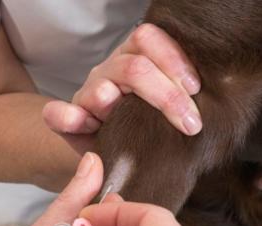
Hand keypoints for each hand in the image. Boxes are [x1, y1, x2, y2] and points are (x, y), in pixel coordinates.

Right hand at [42, 24, 201, 152]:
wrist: (111, 149)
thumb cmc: (144, 125)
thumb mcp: (164, 107)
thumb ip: (180, 94)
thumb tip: (203, 89)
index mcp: (133, 60)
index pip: (148, 39)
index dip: (173, 59)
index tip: (196, 88)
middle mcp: (109, 73)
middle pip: (134, 67)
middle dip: (167, 95)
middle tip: (191, 123)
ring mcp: (87, 95)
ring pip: (102, 89)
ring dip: (119, 105)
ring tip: (138, 126)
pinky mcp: (67, 120)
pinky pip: (58, 114)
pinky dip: (67, 117)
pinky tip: (81, 122)